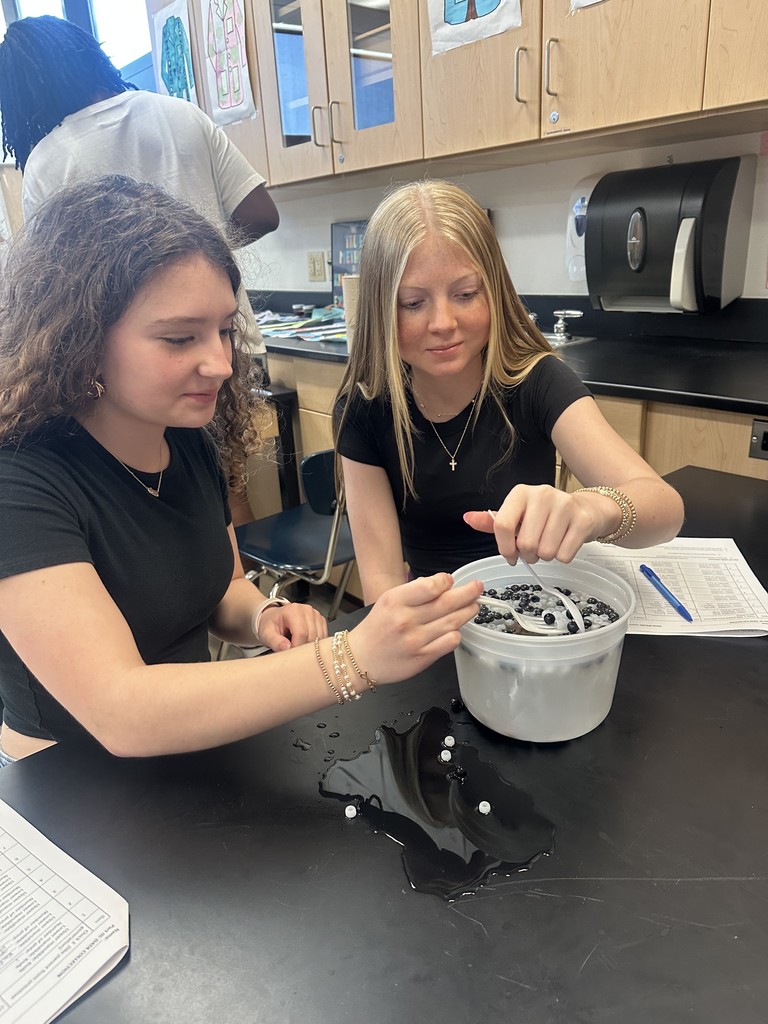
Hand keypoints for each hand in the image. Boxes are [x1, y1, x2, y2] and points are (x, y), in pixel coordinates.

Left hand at [258, 602, 327, 651]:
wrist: (274, 618)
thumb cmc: (270, 624)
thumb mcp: (267, 634)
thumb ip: (275, 641)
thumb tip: (287, 648)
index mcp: (293, 611)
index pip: (301, 633)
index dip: (296, 647)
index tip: (290, 654)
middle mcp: (307, 610)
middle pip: (312, 636)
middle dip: (303, 648)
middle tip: (293, 653)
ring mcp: (316, 615)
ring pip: (319, 638)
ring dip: (310, 647)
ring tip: (297, 645)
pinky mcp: (321, 620)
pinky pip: (323, 637)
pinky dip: (316, 644)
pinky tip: (305, 643)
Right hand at [347, 573, 483, 684]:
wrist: (360, 659)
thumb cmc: (376, 628)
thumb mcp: (388, 600)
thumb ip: (414, 591)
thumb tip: (442, 584)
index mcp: (395, 601)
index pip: (431, 586)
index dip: (446, 581)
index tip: (450, 580)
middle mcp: (406, 620)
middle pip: (447, 603)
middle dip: (468, 593)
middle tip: (478, 588)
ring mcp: (415, 641)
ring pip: (453, 622)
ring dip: (467, 612)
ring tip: (474, 606)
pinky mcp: (422, 658)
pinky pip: (450, 642)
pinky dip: (457, 634)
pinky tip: (456, 629)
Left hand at [463, 484, 600, 564]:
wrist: (585, 509)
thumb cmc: (546, 515)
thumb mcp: (517, 514)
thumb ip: (492, 520)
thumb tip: (468, 518)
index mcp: (520, 493)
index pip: (502, 525)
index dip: (504, 547)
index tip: (510, 555)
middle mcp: (542, 494)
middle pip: (525, 543)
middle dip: (528, 555)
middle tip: (534, 549)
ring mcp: (564, 506)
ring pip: (545, 552)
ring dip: (545, 556)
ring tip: (549, 544)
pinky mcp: (582, 520)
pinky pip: (564, 555)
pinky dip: (562, 556)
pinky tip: (564, 542)